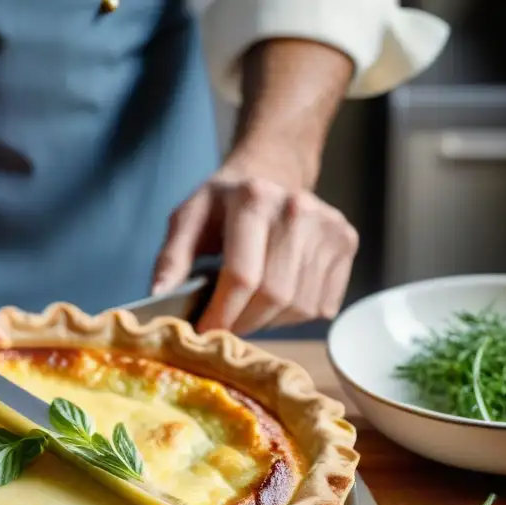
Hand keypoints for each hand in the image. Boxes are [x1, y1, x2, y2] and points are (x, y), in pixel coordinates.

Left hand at [152, 154, 358, 335]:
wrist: (272, 170)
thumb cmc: (224, 202)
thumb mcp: (188, 218)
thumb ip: (172, 257)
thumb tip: (159, 293)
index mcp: (253, 199)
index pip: (242, 276)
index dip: (222, 314)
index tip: (204, 333)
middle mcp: (297, 209)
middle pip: (274, 295)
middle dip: (243, 324)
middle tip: (224, 329)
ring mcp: (329, 226)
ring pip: (300, 306)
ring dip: (268, 323)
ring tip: (246, 313)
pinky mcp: (346, 242)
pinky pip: (321, 305)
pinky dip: (293, 316)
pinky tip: (274, 301)